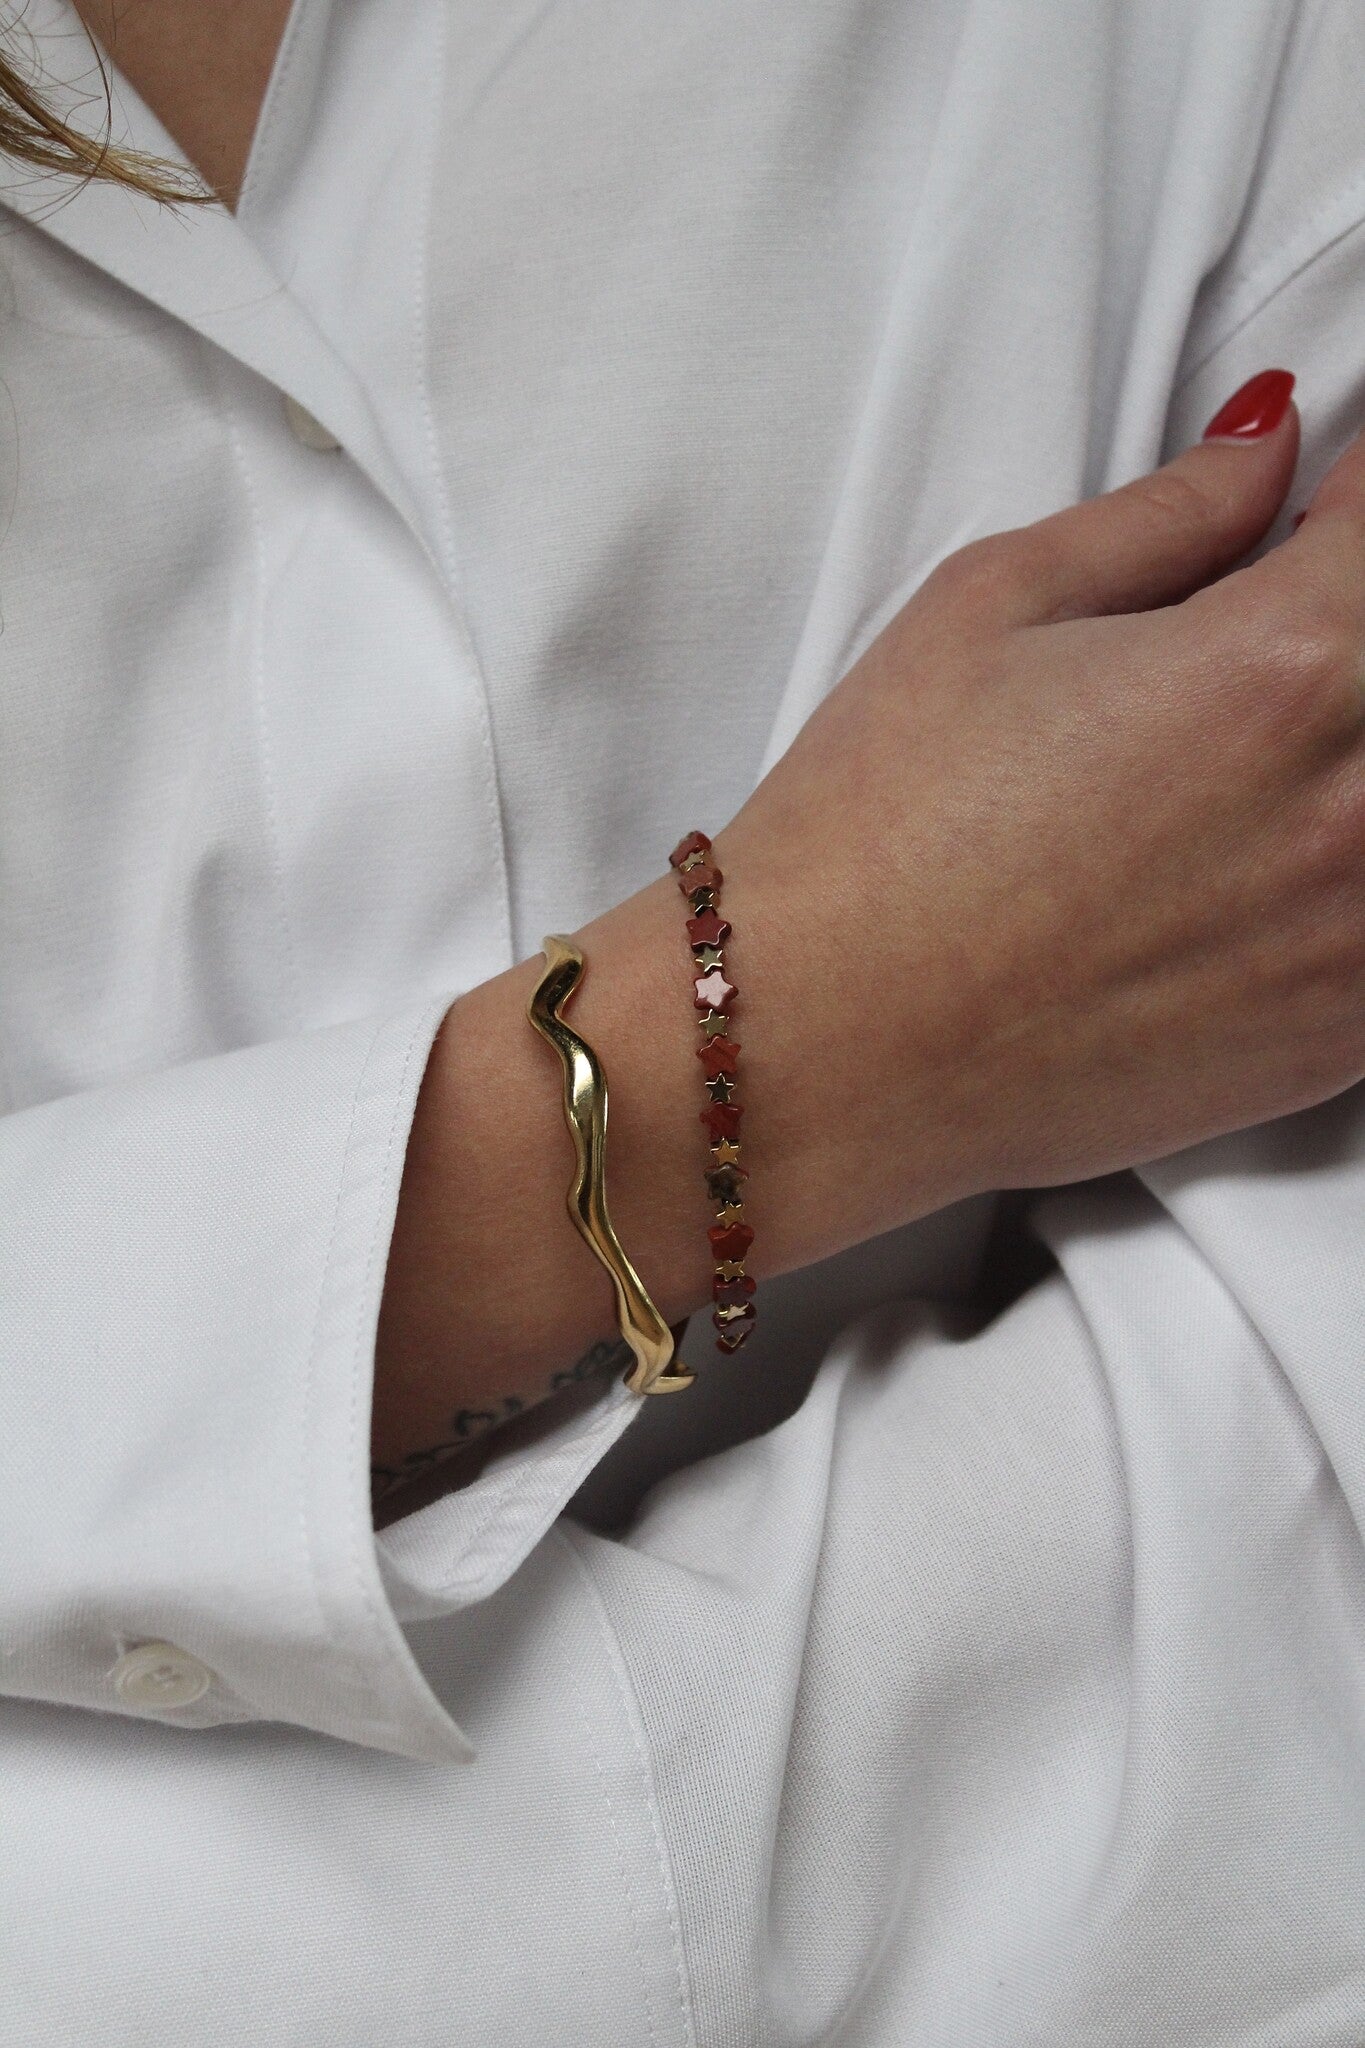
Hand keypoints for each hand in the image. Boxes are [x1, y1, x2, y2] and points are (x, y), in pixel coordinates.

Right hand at [719, 370, 1364, 1265]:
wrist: (822, 1050)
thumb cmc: (876, 836)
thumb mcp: (989, 609)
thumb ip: (1169, 514)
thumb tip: (1269, 446)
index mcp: (1280, 666)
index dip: (1353, 498)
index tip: (1321, 511)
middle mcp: (1359, 804)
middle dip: (1345, 625)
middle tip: (1265, 636)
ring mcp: (1363, 936)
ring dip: (1342, 753)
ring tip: (1232, 759)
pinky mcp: (1344, 1040)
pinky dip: (1346, 872)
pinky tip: (1246, 866)